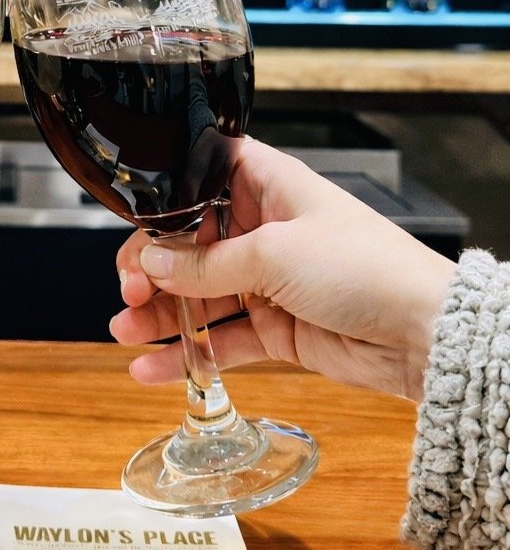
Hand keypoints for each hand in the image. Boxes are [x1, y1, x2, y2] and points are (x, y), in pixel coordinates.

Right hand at [109, 138, 454, 400]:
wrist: (423, 333)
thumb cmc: (366, 266)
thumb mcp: (274, 253)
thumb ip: (206, 263)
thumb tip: (150, 261)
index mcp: (267, 185)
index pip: (199, 180)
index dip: (163, 202)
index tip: (134, 229)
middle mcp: (262, 228)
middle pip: (188, 243)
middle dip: (150, 267)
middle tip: (128, 291)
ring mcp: (268, 280)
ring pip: (198, 295)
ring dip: (159, 314)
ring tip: (126, 333)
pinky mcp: (276, 328)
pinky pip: (220, 339)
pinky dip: (187, 355)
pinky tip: (152, 369)